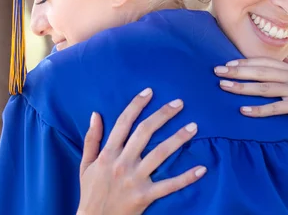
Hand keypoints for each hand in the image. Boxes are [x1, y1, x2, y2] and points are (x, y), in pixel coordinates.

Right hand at [77, 88, 205, 214]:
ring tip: (193, 126)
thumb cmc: (90, 192)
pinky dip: (186, 178)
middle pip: (144, 132)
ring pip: (160, 154)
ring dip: (178, 139)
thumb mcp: (86, 165)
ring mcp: (134, 180)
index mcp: (108, 154)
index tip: (150, 92)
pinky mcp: (145, 196)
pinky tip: (201, 169)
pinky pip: (169, 186)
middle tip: (180, 103)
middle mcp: (122, 163)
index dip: (136, 105)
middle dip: (163, 115)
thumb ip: (91, 139)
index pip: (123, 123)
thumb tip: (96, 114)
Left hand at [215, 58, 287, 150]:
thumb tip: (257, 70)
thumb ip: (280, 76)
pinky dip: (259, 109)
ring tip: (225, 87)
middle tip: (217, 72)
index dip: (243, 62)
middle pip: (260, 72)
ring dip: (243, 87)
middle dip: (237, 71)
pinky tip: (243, 110)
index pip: (263, 62)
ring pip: (265, 87)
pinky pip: (276, 107)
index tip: (224, 64)